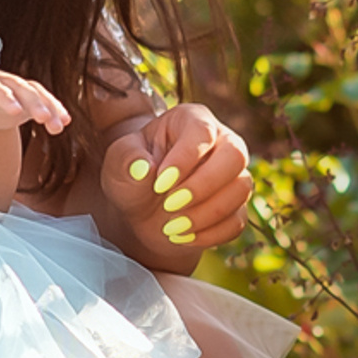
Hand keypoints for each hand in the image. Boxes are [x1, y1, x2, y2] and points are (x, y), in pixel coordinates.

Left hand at [0, 67, 70, 157]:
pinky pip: (43, 97)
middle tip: (45, 118)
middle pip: (17, 87)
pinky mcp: (26, 92)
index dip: (4, 97)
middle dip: (32, 101)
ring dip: (48, 106)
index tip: (16, 110)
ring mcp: (14, 84)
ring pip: (34, 91)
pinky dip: (55, 107)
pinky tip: (65, 122)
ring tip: (59, 126)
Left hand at [101, 102, 251, 256]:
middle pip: (235, 155)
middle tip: (170, 205)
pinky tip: (182, 237)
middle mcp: (221, 142)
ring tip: (171, 227)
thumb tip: (143, 168)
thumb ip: (126, 160)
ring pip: (241, 189)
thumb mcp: (117, 165)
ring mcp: (234, 175)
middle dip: (204, 185)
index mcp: (191, 120)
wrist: (142, 213)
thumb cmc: (131, 178)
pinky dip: (211, 233)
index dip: (185, 158)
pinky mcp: (238, 206)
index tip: (159, 184)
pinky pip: (238, 220)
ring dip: (206, 213)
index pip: (202, 131)